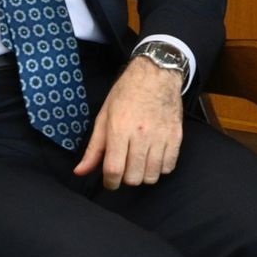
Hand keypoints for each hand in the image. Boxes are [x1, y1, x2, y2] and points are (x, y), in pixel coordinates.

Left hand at [74, 59, 183, 188]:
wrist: (157, 74)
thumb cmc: (127, 93)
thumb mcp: (104, 116)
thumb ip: (94, 147)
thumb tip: (80, 171)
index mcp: (119, 128)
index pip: (113, 170)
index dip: (109, 183)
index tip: (109, 180)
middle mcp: (141, 134)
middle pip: (133, 177)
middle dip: (125, 178)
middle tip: (125, 167)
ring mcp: (161, 136)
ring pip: (152, 176)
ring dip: (143, 175)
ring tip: (139, 163)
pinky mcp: (177, 136)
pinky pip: (168, 167)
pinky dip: (160, 168)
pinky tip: (154, 158)